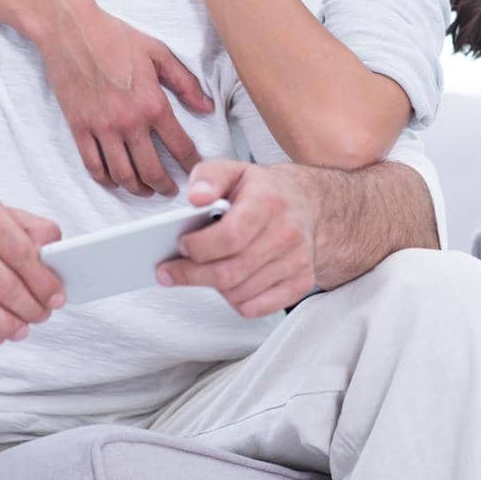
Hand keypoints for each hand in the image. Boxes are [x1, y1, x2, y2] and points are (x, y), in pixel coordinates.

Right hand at [37, 0, 213, 195]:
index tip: (196, 170)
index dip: (191, 163)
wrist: (71, 31)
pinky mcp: (79, 128)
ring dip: (137, 188)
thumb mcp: (158, 53)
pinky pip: (93, 165)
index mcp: (152, 103)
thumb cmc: (115, 38)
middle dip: (165, 186)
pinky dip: (106, 179)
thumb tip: (206, 107)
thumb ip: (185, 83)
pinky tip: (115, 180)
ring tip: (145, 190)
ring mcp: (101, 128)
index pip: (179, 145)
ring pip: (122, 174)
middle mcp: (128, 122)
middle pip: (150, 169)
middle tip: (171, 190)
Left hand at [155, 160, 318, 318]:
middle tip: (170, 271)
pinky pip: (256, 308)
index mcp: (267, 201)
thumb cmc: (264, 190)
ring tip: (204, 270)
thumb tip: (196, 197)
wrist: (309, 203)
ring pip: (239, 294)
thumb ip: (209, 177)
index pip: (230, 236)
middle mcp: (287, 232)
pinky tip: (230, 283)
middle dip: (192, 275)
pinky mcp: (301, 282)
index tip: (181, 244)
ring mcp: (297, 260)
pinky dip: (235, 301)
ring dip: (213, 287)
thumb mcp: (234, 171)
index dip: (199, 247)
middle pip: (229, 272)